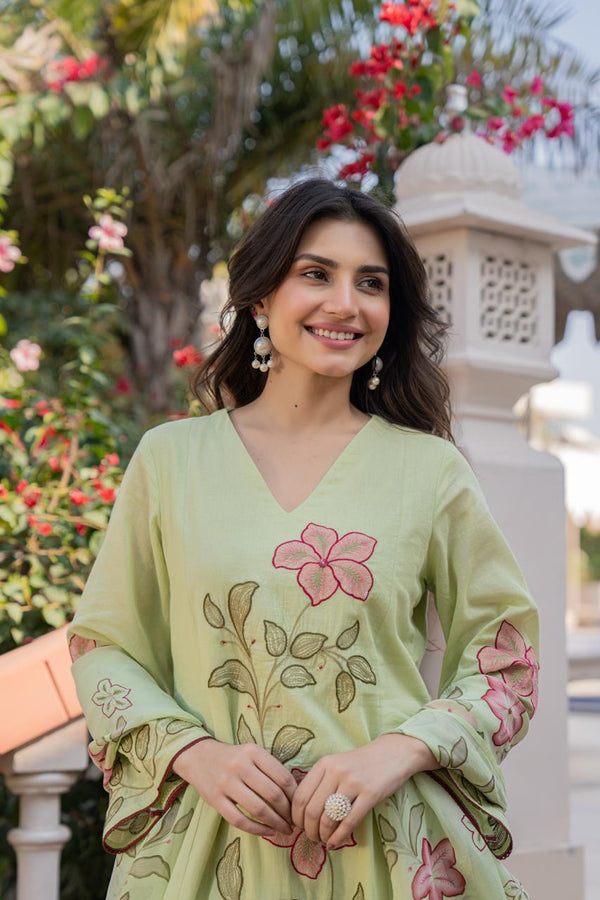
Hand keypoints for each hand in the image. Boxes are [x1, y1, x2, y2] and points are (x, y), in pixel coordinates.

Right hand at [173, 739, 297, 836]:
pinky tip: (268, 832)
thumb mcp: (252, 753)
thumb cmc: (233, 757)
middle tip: (295, 821)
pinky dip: (257, 829)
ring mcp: (226, 783)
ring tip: (285, 829)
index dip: (295, 795)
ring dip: (276, 823)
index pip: (282, 776)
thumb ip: (271, 768)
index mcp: (253, 752)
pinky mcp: (215, 800)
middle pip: (272, 794)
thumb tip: (297, 792)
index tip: (300, 805)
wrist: (199, 757)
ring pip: (258, 809)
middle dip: (288, 812)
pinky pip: (239, 820)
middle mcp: (240, 765)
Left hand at [291, 734, 436, 848]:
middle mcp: (336, 771)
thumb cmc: (361, 763)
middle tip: (312, 838)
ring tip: (324, 841)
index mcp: (324, 763)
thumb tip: (300, 811)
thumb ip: (319, 782)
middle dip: (308, 830)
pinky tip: (335, 844)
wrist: (393, 753)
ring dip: (322, 836)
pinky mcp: (371, 794)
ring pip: (328, 818)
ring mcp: (353, 782)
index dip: (296, 817)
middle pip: (312, 810)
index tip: (299, 826)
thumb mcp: (336, 764)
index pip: (300, 796)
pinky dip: (338, 838)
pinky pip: (349, 822)